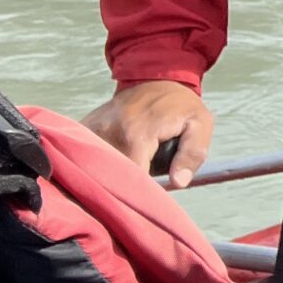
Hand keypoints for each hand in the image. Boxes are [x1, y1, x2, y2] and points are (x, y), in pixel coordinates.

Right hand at [82, 80, 214, 187]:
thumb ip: (192, 154)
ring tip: (119, 181)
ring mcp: (93, 128)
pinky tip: (102, 168)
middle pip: (108, 176)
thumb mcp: (199, 123)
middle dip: (119, 190)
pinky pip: (82, 153)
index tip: (144, 205)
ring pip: (93, 167)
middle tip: (133, 196)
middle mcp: (109, 131)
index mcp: (137, 134)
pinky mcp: (85, 127)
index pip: (131, 178)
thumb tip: (178, 182)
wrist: (156, 77)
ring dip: (104, 177)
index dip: (138, 195)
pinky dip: (91, 164)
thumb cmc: (181, 105)